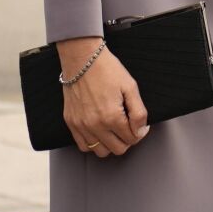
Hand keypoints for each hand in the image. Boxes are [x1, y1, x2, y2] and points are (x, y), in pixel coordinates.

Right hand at [57, 37, 147, 157]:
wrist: (83, 60)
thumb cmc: (108, 71)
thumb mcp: (131, 87)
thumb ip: (139, 112)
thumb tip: (141, 131)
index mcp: (112, 117)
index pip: (132, 139)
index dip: (140, 133)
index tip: (140, 124)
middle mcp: (95, 125)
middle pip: (118, 149)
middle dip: (127, 140)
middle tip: (129, 127)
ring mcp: (81, 126)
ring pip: (100, 151)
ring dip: (111, 144)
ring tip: (115, 130)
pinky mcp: (71, 123)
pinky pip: (83, 146)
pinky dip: (94, 143)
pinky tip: (100, 132)